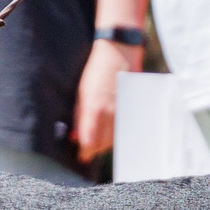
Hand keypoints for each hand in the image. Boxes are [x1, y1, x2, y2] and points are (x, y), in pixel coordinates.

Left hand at [74, 38, 137, 163]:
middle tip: (88, 152)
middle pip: (103, 143)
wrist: (118, 52)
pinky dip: (117, 134)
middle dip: (94, 149)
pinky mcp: (134, 107)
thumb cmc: (96, 71)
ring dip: (106, 144)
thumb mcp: (82, 93)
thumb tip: (75, 136)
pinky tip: (111, 133)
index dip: (85, 152)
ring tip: (98, 143)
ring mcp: (124, 110)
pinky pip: (125, 128)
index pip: (89, 141)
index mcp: (94, 108)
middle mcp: (110, 112)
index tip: (81, 157)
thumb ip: (79, 116)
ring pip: (116, 138)